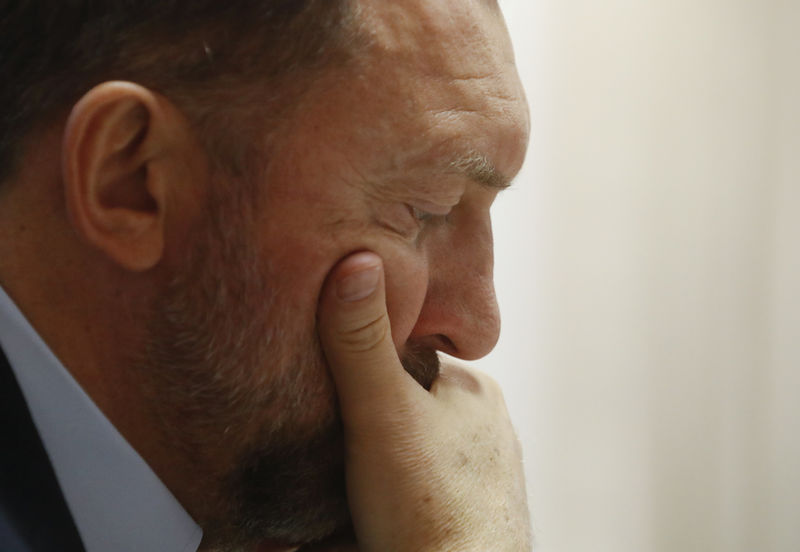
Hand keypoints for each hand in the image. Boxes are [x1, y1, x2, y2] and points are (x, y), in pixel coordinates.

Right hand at [317, 252, 530, 551]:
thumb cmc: (425, 505)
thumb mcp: (381, 413)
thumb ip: (359, 342)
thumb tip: (357, 257)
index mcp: (474, 391)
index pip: (407, 358)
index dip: (361, 367)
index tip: (327, 382)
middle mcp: (485, 430)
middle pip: (405, 407)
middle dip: (364, 420)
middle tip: (323, 436)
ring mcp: (480, 476)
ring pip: (409, 451)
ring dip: (372, 463)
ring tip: (339, 480)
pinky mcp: (466, 515)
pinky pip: (415, 489)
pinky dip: (387, 496)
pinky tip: (360, 510)